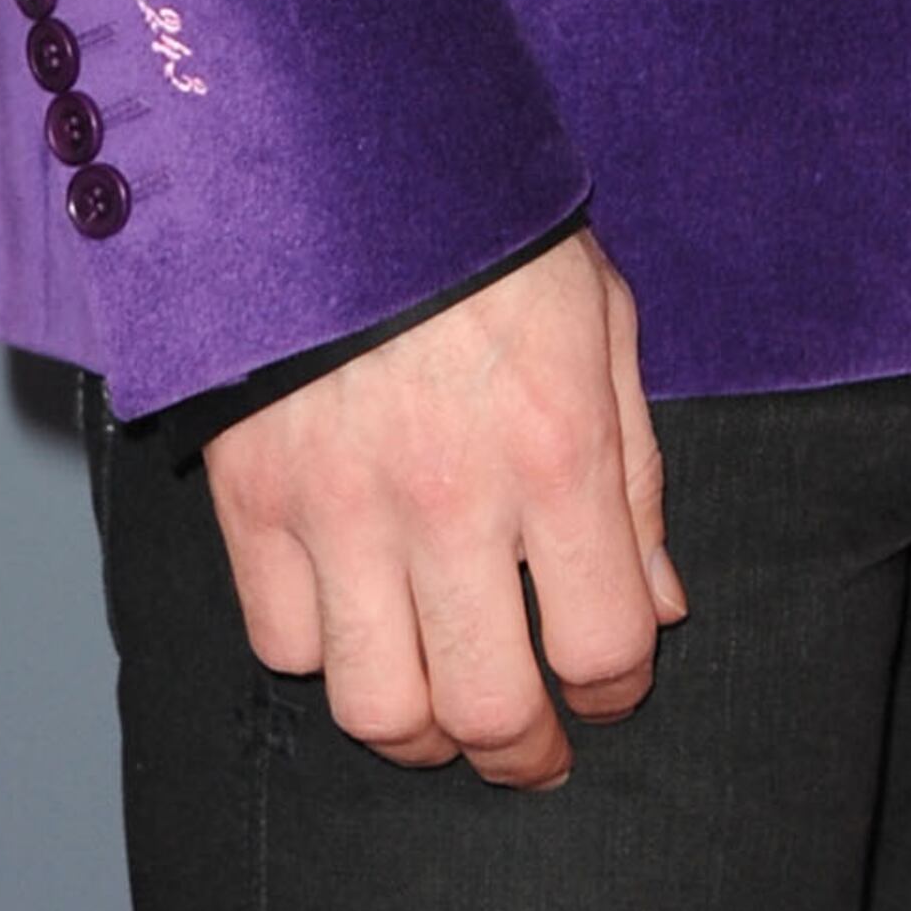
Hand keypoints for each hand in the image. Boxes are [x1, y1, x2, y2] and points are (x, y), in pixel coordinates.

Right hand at [205, 228, 683, 783]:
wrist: (343, 155)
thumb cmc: (492, 235)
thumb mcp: (601, 324)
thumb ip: (635, 475)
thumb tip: (659, 607)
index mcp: (555, 452)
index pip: (602, 645)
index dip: (616, 692)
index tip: (611, 690)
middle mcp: (449, 501)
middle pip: (486, 709)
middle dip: (523, 755)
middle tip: (532, 753)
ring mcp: (340, 509)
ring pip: (377, 707)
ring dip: (421, 736)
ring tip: (444, 718)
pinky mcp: (252, 501)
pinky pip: (285, 643)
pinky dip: (326, 655)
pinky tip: (360, 623)